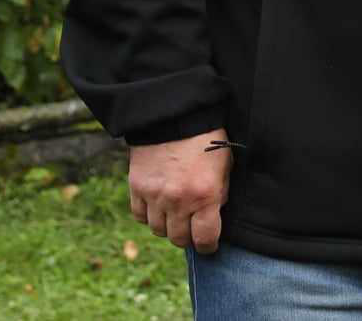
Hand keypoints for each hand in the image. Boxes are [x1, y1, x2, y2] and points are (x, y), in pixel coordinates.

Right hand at [129, 128, 231, 252]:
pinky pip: (140, 216)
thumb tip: (213, 217)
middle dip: (188, 236)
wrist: (174, 114)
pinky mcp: (137, 187)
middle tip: (192, 227)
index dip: (208, 245)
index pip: (204, 239)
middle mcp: (178, 200)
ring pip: (158, 230)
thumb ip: (219, 195)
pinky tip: (158, 205)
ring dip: (168, 226)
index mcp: (204, 195)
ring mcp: (155, 195)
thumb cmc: (206, 139)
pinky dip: (149, 214)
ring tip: (175, 214)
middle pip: (179, 238)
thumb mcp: (225, 167)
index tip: (209, 244)